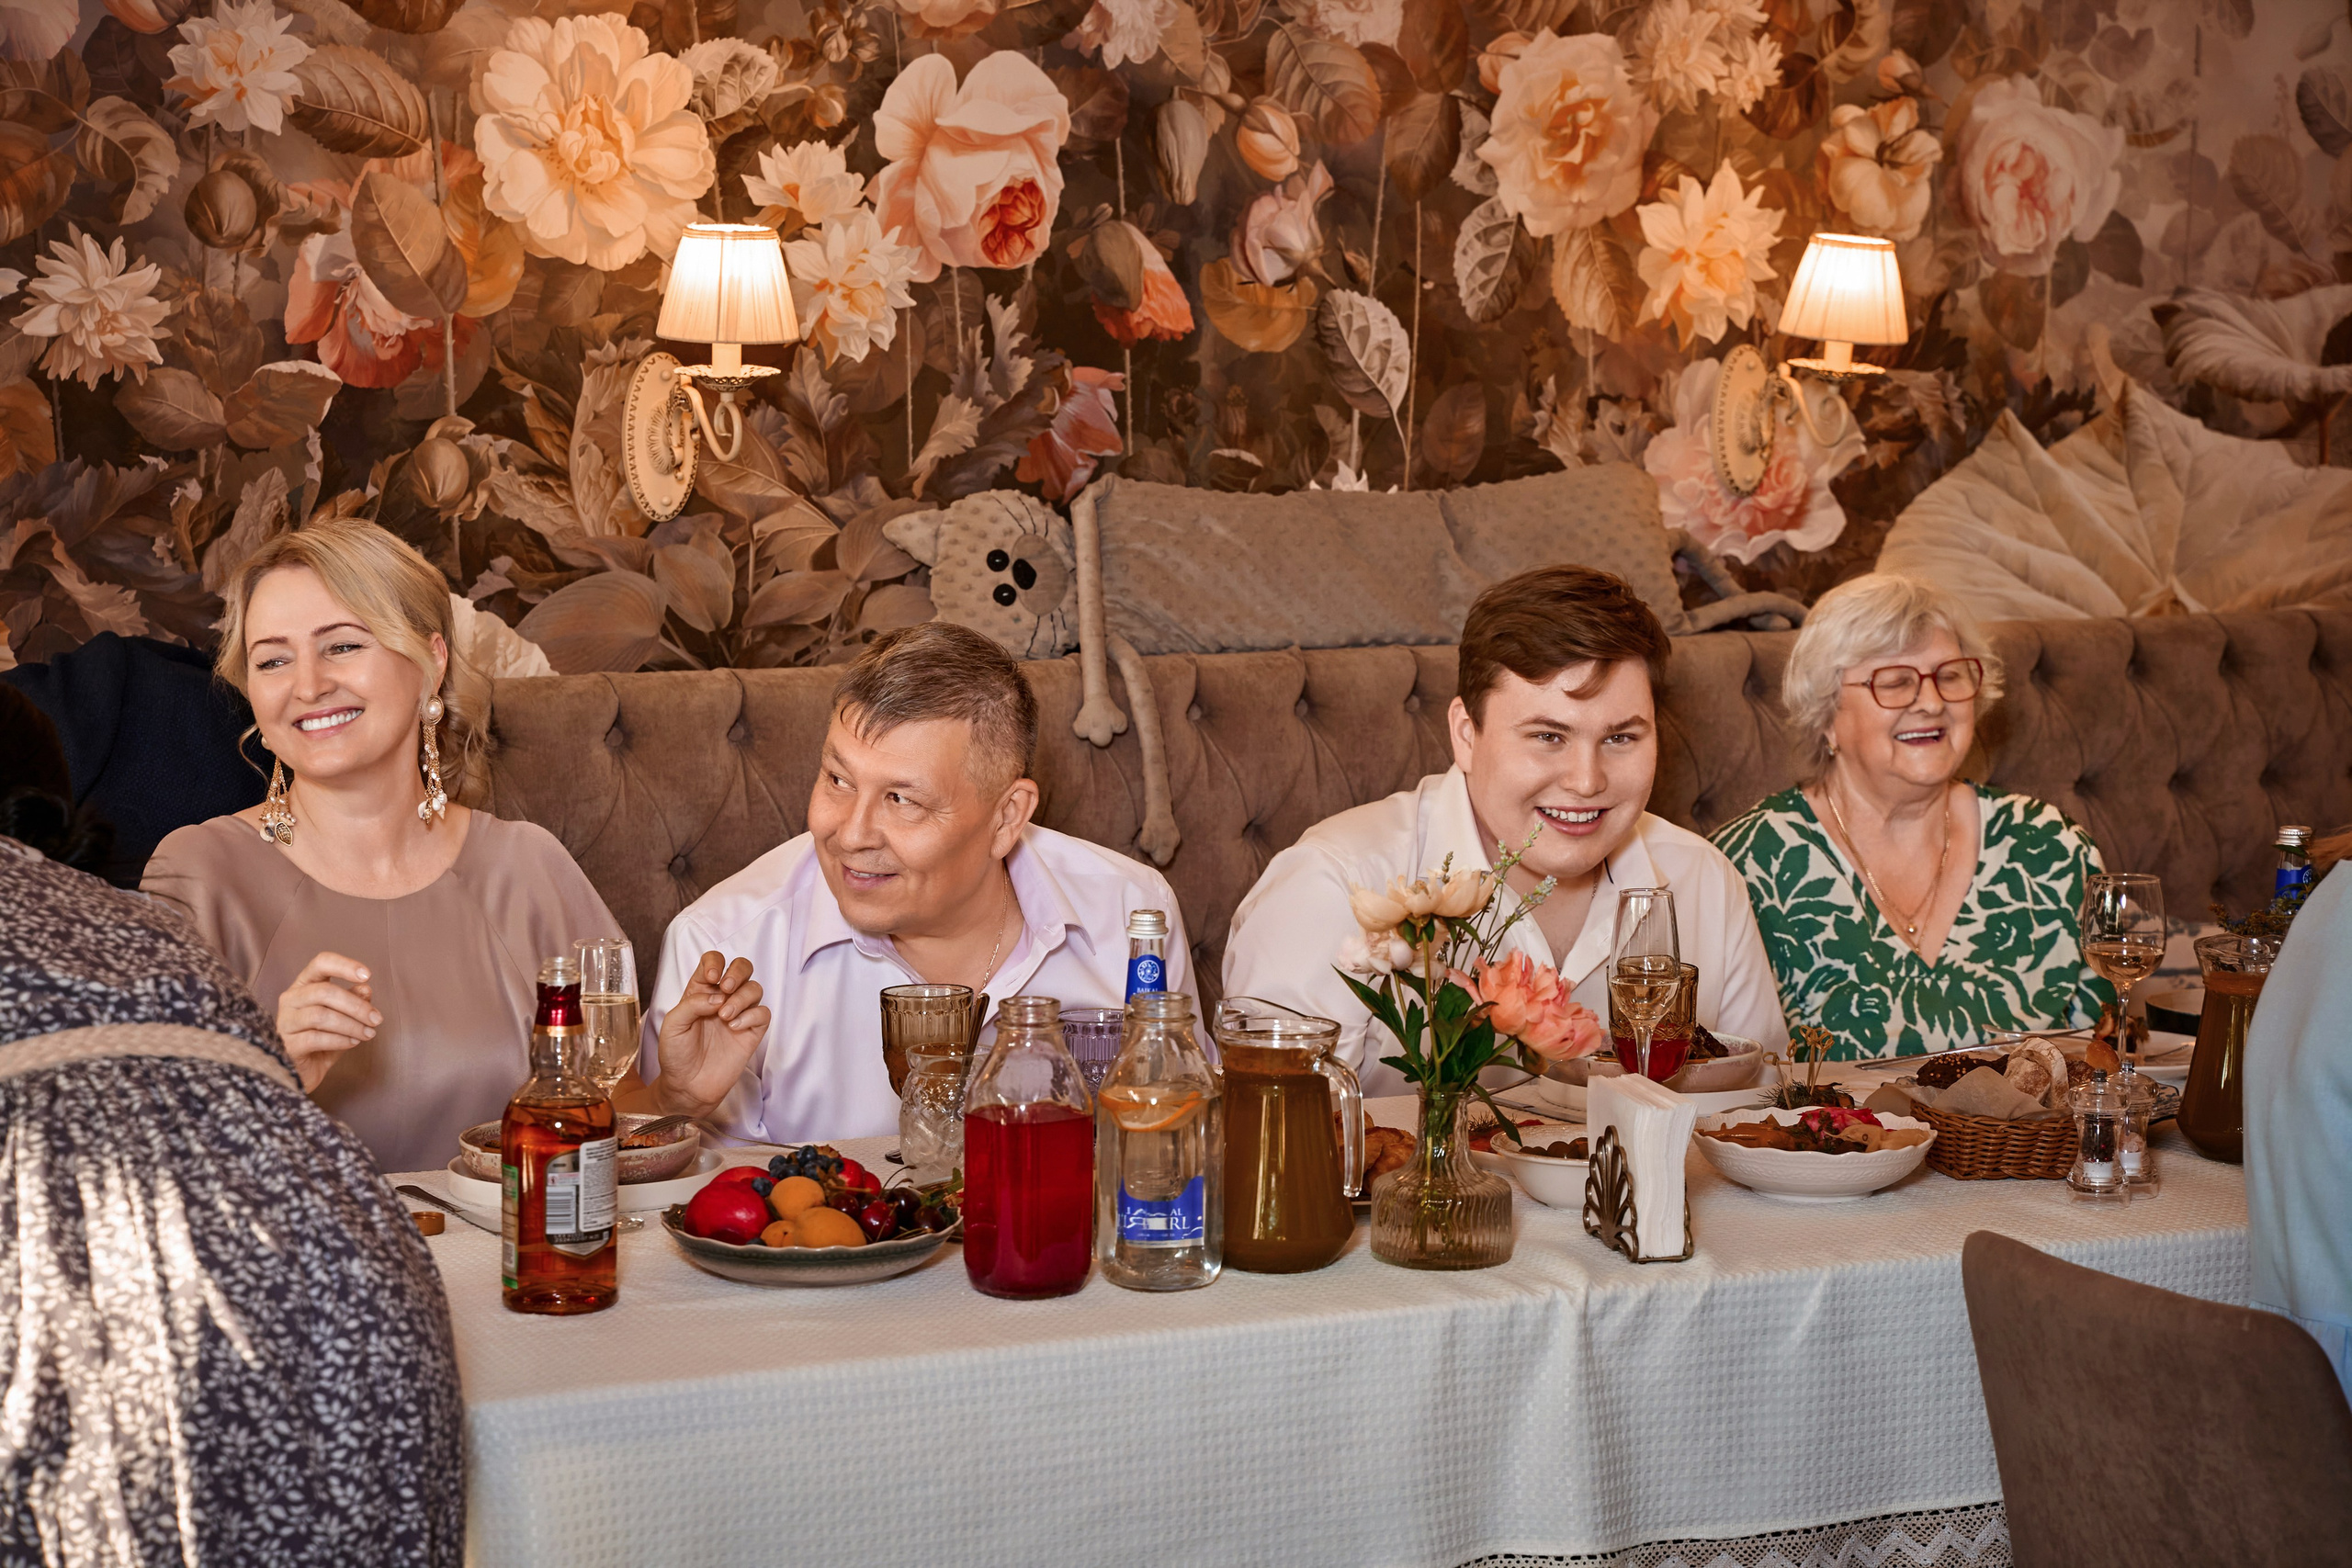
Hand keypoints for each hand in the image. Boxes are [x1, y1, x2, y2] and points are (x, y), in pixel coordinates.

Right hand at [276, 951, 378, 1092]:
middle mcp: (290, 999)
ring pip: (321, 1015)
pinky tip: (353, 1043)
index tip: (367, 975)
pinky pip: (315, 1038)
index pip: (321, 963)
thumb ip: (353, 1003)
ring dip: (352, 1025)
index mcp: (304, 986)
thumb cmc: (322, 1042)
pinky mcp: (286, 1045)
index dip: (344, 966)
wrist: (301, 1074)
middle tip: (377, 1019)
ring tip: (368, 1034)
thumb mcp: (343, 1020)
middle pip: (325, 992)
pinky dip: (340, 1040)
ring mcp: (285, 1022)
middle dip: (357, 1006)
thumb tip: (365, 988)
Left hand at [649, 952, 769, 1118]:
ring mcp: (739, 1014)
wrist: (687, 1086)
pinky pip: (762, 1013)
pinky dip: (751, 1016)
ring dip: (742, 997)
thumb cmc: (676, 1055)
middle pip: (742, 968)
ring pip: (755, 988)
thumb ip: (693, 1003)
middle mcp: (722, 999)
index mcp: (700, 991)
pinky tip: (734, 1028)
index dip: (716, 962)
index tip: (712, 977)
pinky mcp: (751, 1032)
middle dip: (738, 972)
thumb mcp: (673, 1024)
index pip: (714, 961)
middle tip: (726, 989)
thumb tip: (719, 997)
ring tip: (725, 1017)